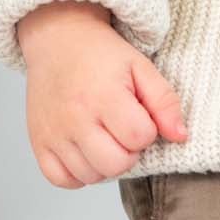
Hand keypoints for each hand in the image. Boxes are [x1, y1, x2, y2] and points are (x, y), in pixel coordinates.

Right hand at [16, 0, 187, 188]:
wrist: (57, 39)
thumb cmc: (100, 55)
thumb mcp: (140, 67)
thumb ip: (165, 102)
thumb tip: (180, 137)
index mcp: (103, 96)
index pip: (139, 138)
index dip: (145, 131)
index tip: (137, 115)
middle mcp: (75, 118)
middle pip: (116, 164)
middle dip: (128, 152)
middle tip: (121, 131)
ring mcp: (54, 133)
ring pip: (92, 176)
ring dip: (104, 163)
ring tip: (103, 137)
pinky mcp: (39, 143)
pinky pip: (62, 180)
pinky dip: (77, 174)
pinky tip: (84, 152)